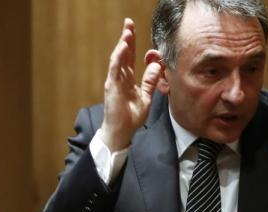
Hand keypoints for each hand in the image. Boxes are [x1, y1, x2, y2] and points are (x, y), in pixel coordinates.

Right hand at [99, 18, 161, 150]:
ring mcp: (115, 81)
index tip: (134, 30)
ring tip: (127, 31)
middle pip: (123, 53)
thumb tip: (156, 65)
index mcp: (127, 79)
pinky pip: (115, 69)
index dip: (132, 43)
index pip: (129, 57)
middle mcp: (119, 78)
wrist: (121, 133)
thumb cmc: (130, 118)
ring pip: (118, 58)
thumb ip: (150, 81)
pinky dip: (119, 57)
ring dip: (123, 44)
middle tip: (129, 23)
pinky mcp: (112, 87)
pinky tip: (123, 47)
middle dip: (126, 37)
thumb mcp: (146, 97)